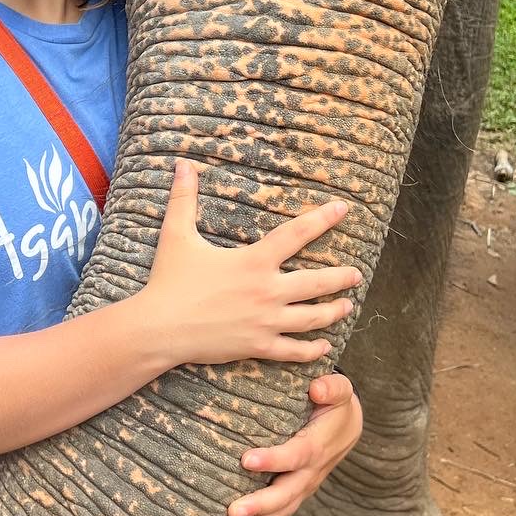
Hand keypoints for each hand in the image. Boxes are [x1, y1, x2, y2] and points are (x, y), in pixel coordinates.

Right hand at [138, 161, 361, 368]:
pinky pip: (293, 351)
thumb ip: (184, 198)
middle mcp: (266, 291)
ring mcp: (265, 322)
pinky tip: (325, 347)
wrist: (159, 329)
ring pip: (312, 318)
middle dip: (340, 277)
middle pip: (316, 283)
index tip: (343, 210)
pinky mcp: (258, 347)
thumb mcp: (176, 235)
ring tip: (348, 306)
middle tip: (356, 274)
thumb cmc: (168, 281)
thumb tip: (182, 164)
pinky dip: (312, 349)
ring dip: (334, 311)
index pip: (297, 234)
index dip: (322, 219)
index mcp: (254, 261)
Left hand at [226, 372, 362, 515]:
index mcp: (319, 445)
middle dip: (261, 504)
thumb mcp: (340, 389)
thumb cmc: (335, 402)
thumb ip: (332, 387)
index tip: (246, 460)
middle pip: (288, 492)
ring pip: (283, 511)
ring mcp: (305, 486)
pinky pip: (281, 515)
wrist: (347, 423)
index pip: (297, 455)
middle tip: (233, 511)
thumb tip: (317, 389)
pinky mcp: (297, 493)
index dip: (274, 459)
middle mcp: (312, 471)